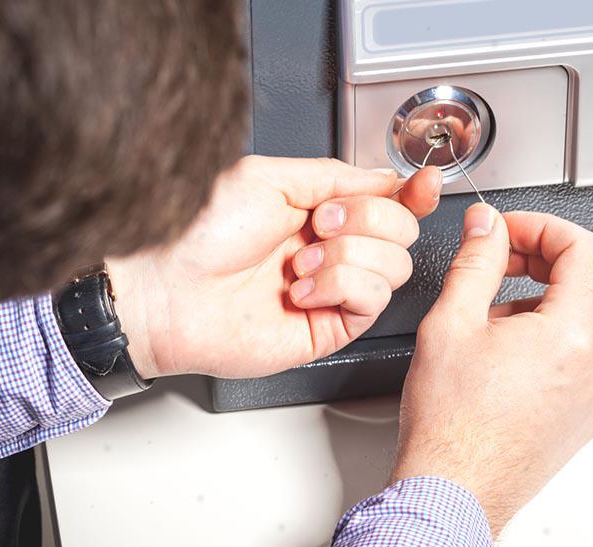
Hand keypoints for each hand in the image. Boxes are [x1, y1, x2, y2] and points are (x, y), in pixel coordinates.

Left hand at [108, 155, 441, 378]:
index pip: (390, 202)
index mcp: (323, 211)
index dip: (414, 192)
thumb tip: (386, 176)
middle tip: (320, 223)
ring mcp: (336, 290)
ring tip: (301, 263)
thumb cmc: (201, 234)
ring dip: (347, 256)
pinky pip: (374, 300)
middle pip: (403, 231)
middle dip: (366, 220)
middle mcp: (336, 250)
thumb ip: (335, 174)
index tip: (423, 184)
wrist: (168, 291)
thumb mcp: (269, 177)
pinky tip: (303, 290)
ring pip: (396, 266)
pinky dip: (341, 286)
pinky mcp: (333, 327)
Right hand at [391, 204, 592, 534]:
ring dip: (541, 302)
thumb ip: (476, 260)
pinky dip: (547, 339)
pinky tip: (503, 356)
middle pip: (587, 281)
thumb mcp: (452, 322)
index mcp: (572, 334)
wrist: (453, 493)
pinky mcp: (584, 414)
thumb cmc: (451, 425)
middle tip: (500, 260)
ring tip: (489, 321)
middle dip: (542, 259)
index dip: (543, 226)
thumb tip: (486, 226)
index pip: (584, 248)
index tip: (510, 231)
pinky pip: (577, 357)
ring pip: (581, 320)